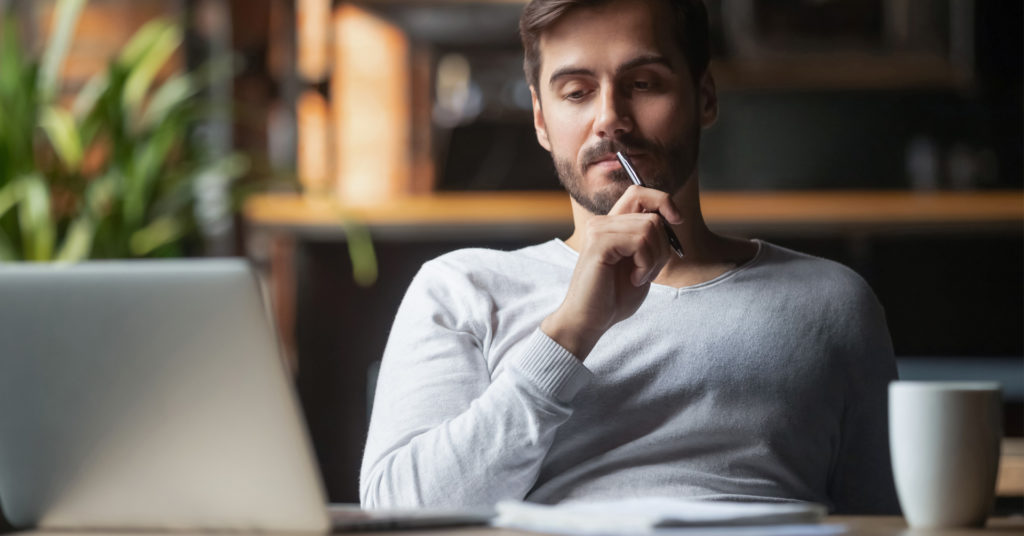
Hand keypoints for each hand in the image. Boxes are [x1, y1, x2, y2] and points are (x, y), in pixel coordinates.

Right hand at [541, 185, 682, 359]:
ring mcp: (598, 230)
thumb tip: (672, 219)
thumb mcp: (641, 263)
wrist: (590, 320)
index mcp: (612, 225)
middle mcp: (602, 222)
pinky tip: (634, 279)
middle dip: (663, 246)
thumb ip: (651, 240)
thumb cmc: (614, 297)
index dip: (663, 200)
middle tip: (648, 270)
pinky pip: (640, 241)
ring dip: (654, 259)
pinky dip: (646, 264)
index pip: (639, 192)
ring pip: (650, 228)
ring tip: (639, 277)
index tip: (677, 221)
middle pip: (652, 215)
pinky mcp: (599, 244)